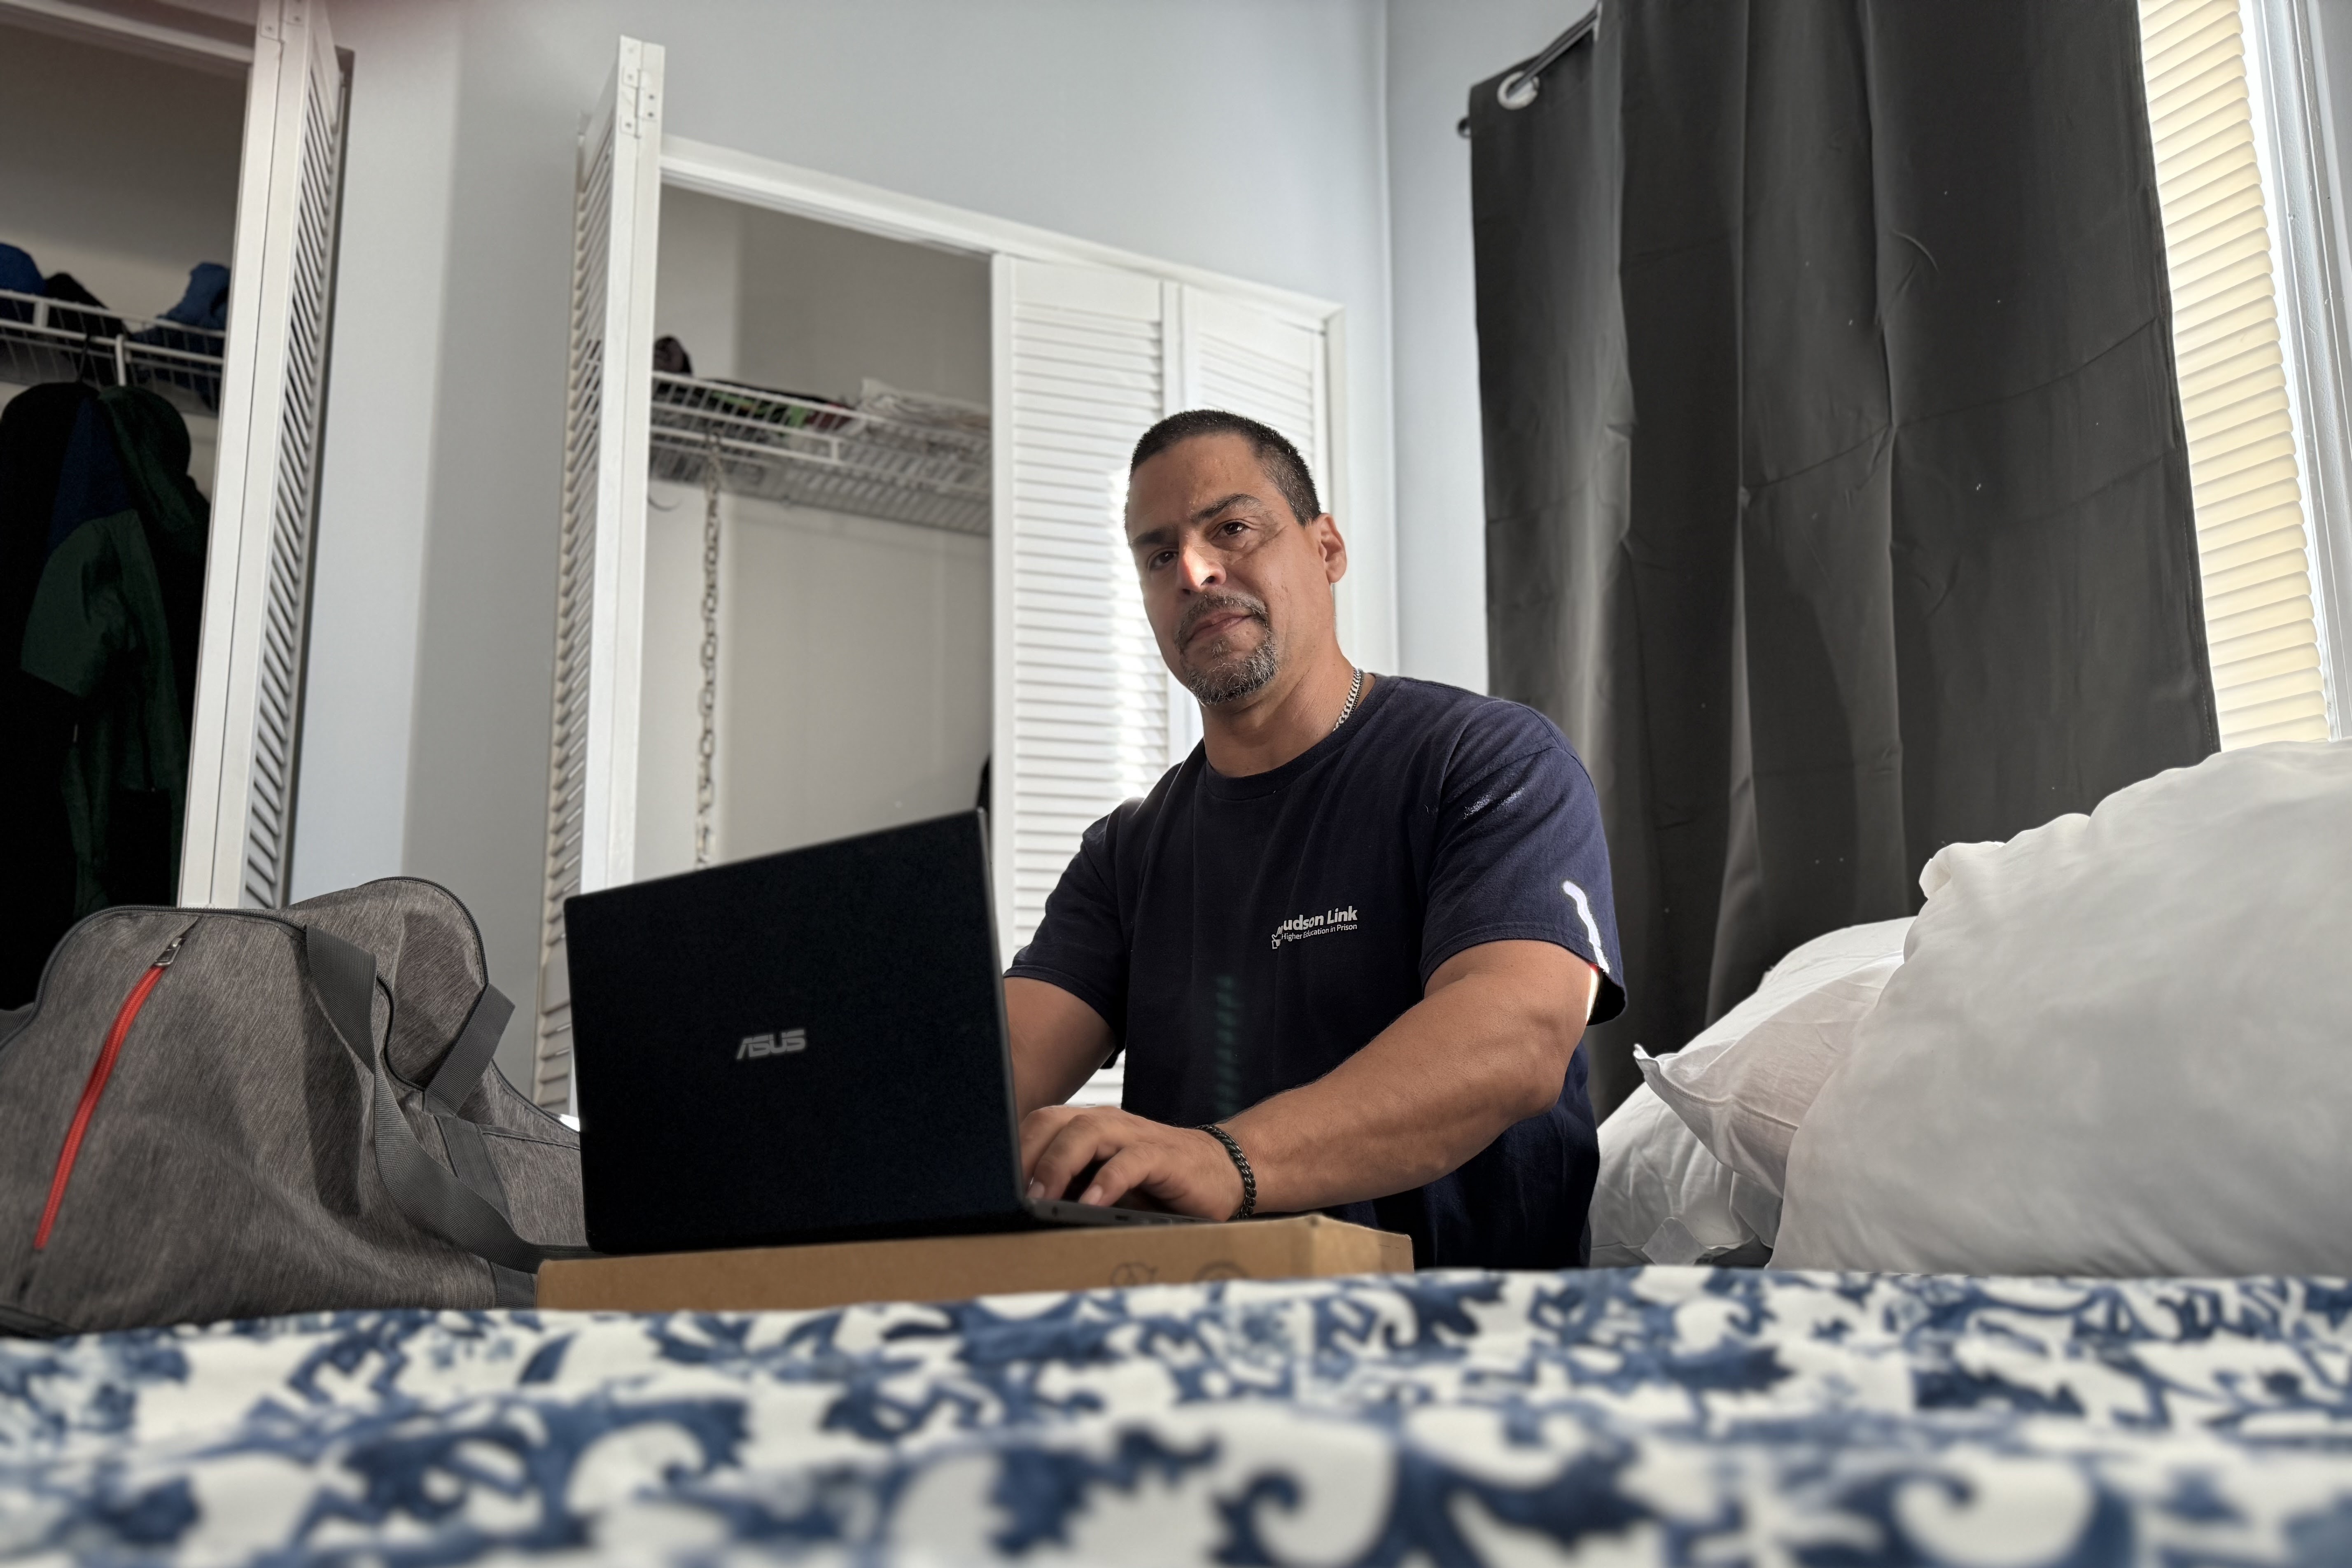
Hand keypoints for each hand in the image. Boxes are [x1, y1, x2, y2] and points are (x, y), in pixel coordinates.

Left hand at [1020, 1105, 1247, 1219]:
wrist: (1222, 1172)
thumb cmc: (1156, 1185)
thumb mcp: (1105, 1187)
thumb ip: (1072, 1189)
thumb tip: (1023, 1212)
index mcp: (1088, 1128)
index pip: (1039, 1125)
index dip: (1013, 1150)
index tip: (990, 1184)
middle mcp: (1107, 1124)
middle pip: (1054, 1123)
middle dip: (1027, 1155)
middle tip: (1009, 1194)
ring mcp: (1135, 1136)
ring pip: (1086, 1134)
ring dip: (1058, 1164)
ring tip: (1039, 1197)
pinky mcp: (1163, 1156)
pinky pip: (1128, 1162)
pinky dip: (1106, 1182)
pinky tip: (1091, 1204)